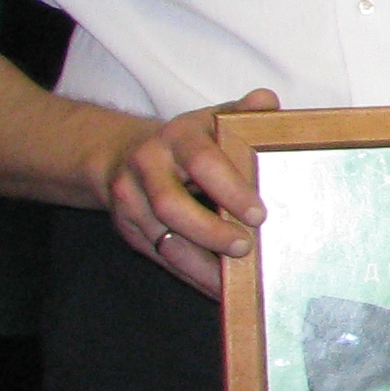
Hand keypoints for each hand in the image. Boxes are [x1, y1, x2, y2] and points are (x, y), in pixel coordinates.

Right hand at [106, 90, 278, 298]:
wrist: (123, 154)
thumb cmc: (186, 140)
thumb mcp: (212, 119)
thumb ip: (241, 113)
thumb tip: (266, 101)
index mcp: (178, 137)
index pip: (202, 161)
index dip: (230, 188)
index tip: (259, 214)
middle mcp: (148, 167)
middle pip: (171, 205)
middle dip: (209, 231)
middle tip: (244, 248)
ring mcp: (131, 200)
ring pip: (161, 237)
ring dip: (199, 264)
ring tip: (233, 281)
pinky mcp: (128, 228)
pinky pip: (159, 256)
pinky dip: (189, 275)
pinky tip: (217, 288)